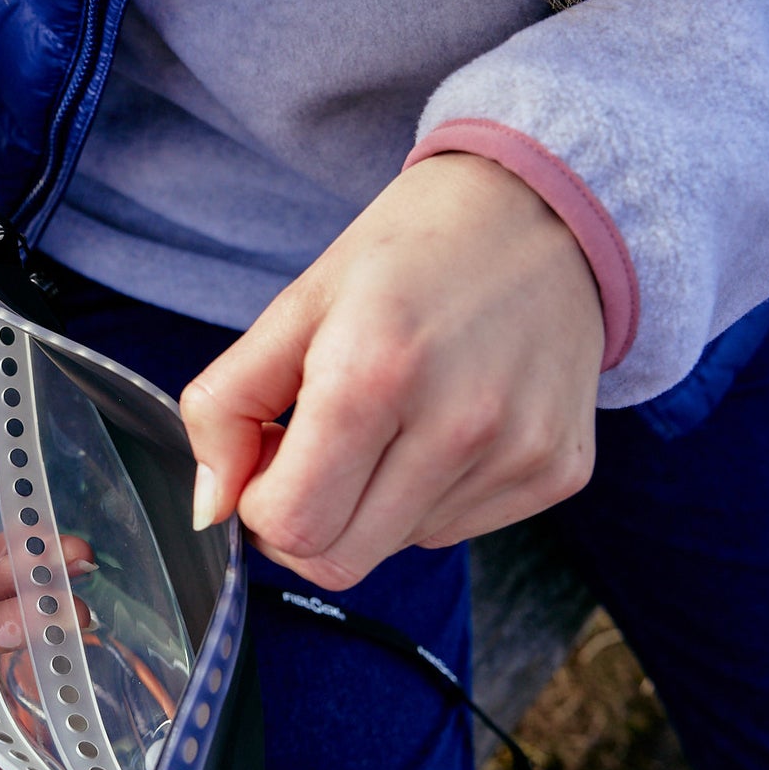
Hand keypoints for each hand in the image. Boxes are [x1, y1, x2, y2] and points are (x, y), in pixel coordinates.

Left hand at [180, 153, 604, 590]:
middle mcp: (459, 425)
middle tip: (314, 450)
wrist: (542, 210)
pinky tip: (442, 426)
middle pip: (340, 559)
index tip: (268, 456)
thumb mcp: (297, 305)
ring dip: (368, 505)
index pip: (291, 523)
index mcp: (376, 373)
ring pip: (395, 548)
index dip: (258, 506)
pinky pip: (455, 531)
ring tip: (391, 420)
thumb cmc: (412, 254)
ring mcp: (518, 455)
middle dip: (305, 517)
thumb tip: (210, 507)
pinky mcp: (557, 473)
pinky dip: (427, 498)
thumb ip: (226, 406)